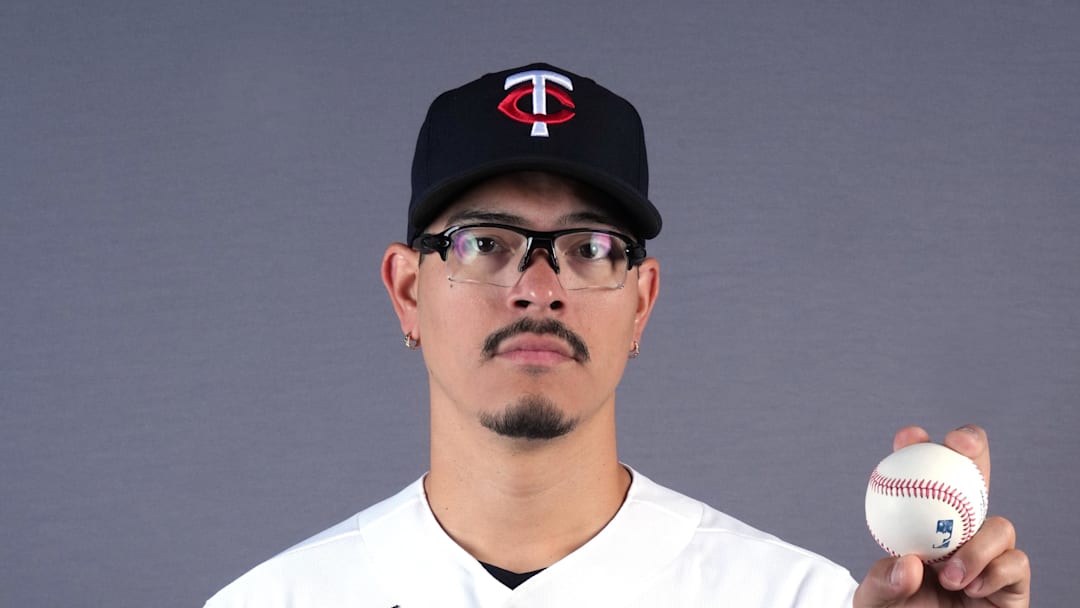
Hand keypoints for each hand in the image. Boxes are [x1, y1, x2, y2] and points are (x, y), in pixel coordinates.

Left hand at [852, 425, 1029, 606]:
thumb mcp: (874, 599)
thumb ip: (884, 581)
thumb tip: (911, 563)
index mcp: (919, 522)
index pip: (921, 474)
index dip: (918, 446)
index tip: (909, 438)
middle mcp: (957, 531)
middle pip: (972, 474)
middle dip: (972, 446)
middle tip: (959, 445)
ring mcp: (987, 554)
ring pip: (999, 525)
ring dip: (976, 548)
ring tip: (950, 577)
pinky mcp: (1012, 581)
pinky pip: (1016, 562)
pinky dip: (995, 572)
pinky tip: (971, 589)